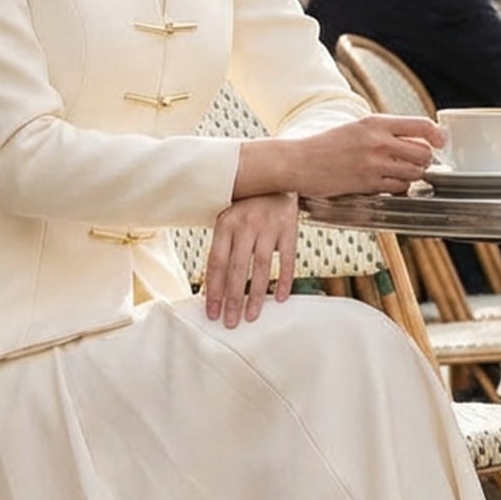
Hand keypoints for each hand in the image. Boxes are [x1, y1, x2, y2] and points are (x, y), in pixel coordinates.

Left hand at [204, 192, 297, 327]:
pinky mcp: (290, 227)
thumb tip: (210, 289)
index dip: (213, 290)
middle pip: (237, 268)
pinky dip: (285, 280)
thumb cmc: (246, 206)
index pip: (216, 263)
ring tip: (252, 316)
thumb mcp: (228, 220)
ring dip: (256, 295)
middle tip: (230, 322)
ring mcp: (269, 226)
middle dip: (233, 299)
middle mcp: (246, 224)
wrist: (276, 177)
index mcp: (225, 223)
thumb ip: (222, 249)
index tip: (211, 312)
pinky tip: (280, 298)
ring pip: (262, 267)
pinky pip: (288, 259)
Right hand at [293, 114, 444, 195]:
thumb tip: (413, 137)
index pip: (422, 125)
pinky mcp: (368, 183)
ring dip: (412, 175)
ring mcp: (374, 164)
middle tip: (415, 162)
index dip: (437, 136)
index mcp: (376, 122)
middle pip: (424, 152)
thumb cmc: (325, 146)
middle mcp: (378, 141)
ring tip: (399, 173)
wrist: (298, 162)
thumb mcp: (356, 128)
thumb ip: (383, 131)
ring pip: (414, 172)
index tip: (440, 142)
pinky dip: (398, 187)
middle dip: (424, 159)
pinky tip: (386, 182)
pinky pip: (399, 187)